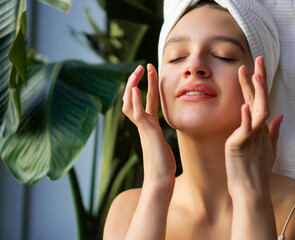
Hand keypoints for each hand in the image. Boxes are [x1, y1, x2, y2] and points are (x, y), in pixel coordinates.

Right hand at [122, 64, 175, 189]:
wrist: (160, 180)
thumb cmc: (162, 164)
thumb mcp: (162, 144)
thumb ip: (157, 135)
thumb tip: (159, 133)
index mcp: (148, 125)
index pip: (146, 100)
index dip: (148, 85)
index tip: (151, 71)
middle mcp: (143, 125)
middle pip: (133, 99)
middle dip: (136, 81)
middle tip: (141, 66)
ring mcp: (143, 129)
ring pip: (131, 104)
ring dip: (133, 86)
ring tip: (137, 72)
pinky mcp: (146, 134)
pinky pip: (137, 115)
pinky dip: (134, 102)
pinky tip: (134, 90)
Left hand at [225, 57, 283, 197]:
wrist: (251, 191)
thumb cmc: (256, 170)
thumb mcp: (268, 148)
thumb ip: (274, 131)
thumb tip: (281, 115)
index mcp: (260, 127)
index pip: (257, 101)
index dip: (254, 84)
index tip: (251, 68)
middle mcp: (258, 129)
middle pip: (260, 99)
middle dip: (259, 79)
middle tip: (258, 59)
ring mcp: (251, 136)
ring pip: (257, 110)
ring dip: (257, 93)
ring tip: (254, 75)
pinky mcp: (242, 145)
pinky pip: (245, 129)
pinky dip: (246, 118)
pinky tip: (244, 105)